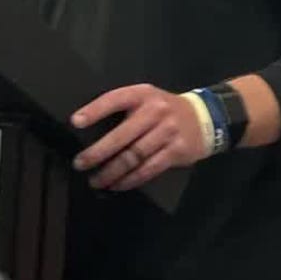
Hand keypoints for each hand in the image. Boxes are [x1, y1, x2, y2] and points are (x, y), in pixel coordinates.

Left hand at [70, 84, 206, 190]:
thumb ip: (124, 109)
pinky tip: (116, 185)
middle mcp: (155, 111)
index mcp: (143, 95)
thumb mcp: (147, 98)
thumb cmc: (164, 109)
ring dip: (111, 172)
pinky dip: (130, 180)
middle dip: (97, 153)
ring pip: (134, 157)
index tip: (75, 122)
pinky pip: (148, 169)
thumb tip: (87, 128)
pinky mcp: (176, 151)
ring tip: (95, 181)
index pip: (115, 99)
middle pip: (122, 136)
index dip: (95, 110)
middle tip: (80, 164)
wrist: (205, 117)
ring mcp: (167, 132)